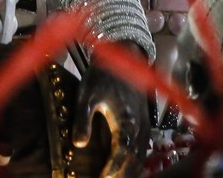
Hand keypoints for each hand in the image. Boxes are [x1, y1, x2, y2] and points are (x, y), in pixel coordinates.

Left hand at [72, 63, 148, 177]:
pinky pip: (141, 152)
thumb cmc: (102, 76)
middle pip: (134, 162)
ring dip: (128, 172)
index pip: (122, 155)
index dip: (112, 170)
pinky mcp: (143, 126)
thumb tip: (79, 144)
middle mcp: (139, 128)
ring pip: (139, 159)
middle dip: (121, 175)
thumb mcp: (86, 95)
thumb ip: (83, 120)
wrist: (122, 57)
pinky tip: (122, 170)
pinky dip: (133, 165)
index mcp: (126, 122)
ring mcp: (144, 128)